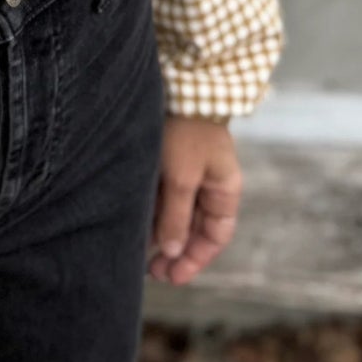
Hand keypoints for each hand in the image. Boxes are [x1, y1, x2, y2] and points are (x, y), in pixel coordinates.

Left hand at [147, 114, 241, 285]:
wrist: (178, 85)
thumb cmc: (186, 130)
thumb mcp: (182, 177)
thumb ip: (176, 215)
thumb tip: (172, 251)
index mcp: (224, 189)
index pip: (215, 236)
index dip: (196, 259)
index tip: (173, 277)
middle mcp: (209, 184)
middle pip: (195, 229)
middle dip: (176, 253)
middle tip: (152, 272)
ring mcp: (190, 173)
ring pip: (178, 215)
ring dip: (162, 235)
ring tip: (140, 255)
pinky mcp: (170, 163)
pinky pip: (165, 198)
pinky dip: (154, 215)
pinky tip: (137, 226)